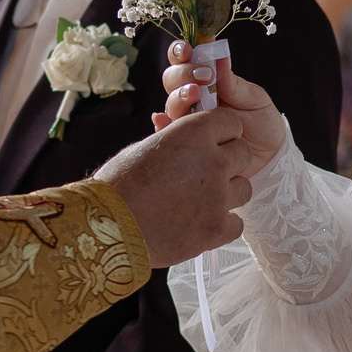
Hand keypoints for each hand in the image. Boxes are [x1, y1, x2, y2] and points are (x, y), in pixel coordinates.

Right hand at [95, 109, 253, 267]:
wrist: (107, 228)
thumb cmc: (117, 185)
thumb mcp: (147, 148)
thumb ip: (178, 141)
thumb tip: (192, 141)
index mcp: (193, 133)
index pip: (231, 122)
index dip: (221, 132)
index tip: (213, 141)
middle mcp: (212, 161)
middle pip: (243, 153)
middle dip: (228, 160)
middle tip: (205, 173)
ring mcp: (218, 197)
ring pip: (244, 188)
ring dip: (227, 191)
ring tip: (202, 200)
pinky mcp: (216, 229)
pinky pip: (237, 222)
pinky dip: (222, 223)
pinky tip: (201, 222)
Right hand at [156, 41, 285, 171]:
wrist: (268, 154)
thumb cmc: (261, 121)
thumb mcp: (253, 98)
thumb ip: (234, 82)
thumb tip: (220, 55)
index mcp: (206, 80)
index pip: (184, 60)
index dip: (180, 52)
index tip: (188, 51)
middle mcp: (192, 98)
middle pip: (172, 79)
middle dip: (182, 74)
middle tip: (203, 76)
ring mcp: (188, 120)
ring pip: (170, 104)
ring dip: (177, 96)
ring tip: (194, 95)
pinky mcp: (186, 142)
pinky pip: (168, 133)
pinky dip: (163, 125)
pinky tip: (163, 120)